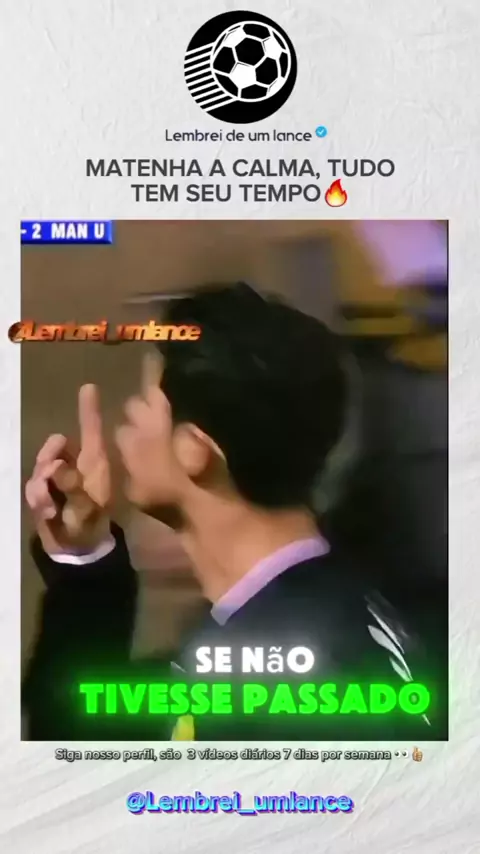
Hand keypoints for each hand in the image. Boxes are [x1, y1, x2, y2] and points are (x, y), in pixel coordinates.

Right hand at [25, 385, 110, 554]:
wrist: (75, 546)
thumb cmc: (91, 522)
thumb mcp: (87, 507)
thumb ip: (74, 487)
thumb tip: (55, 468)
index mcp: (94, 463)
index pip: (90, 431)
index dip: (89, 410)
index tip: (89, 388)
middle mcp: (74, 465)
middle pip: (56, 444)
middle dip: (50, 454)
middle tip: (51, 471)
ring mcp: (57, 478)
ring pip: (41, 466)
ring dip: (42, 483)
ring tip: (51, 504)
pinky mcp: (43, 491)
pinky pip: (33, 487)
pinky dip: (38, 499)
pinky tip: (48, 512)